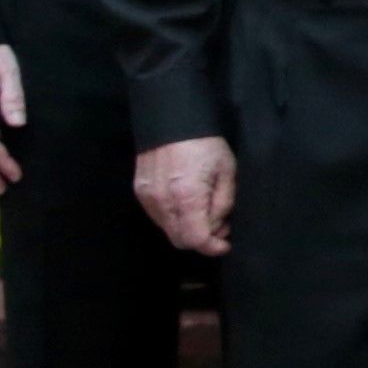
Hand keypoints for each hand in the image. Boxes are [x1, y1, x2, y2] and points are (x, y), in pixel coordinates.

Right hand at [134, 135, 236, 254]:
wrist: (171, 120)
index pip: (195, 239)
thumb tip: (218, 227)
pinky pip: (158, 216)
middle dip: (201, 239)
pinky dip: (174, 217)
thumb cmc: (206, 144)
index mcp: (186, 196)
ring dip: (187, 228)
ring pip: (167, 229)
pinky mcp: (140, 191)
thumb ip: (223, 204)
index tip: (226, 244)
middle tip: (219, 226)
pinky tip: (188, 203)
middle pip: (179, 240)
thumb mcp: (227, 172)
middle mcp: (162, 201)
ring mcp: (147, 197)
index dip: (212, 247)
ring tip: (205, 211)